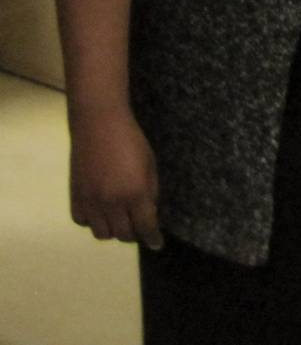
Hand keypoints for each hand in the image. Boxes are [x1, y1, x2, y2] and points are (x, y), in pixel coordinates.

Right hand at [68, 104, 162, 249]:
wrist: (99, 126)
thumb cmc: (131, 141)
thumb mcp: (150, 165)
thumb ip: (150, 192)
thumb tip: (149, 213)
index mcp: (136, 193)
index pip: (146, 226)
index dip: (152, 238)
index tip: (156, 244)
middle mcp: (112, 203)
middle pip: (124, 234)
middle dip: (134, 234)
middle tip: (138, 227)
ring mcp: (91, 202)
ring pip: (102, 233)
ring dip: (113, 230)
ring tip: (119, 219)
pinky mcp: (75, 198)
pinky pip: (83, 222)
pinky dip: (92, 222)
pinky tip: (99, 211)